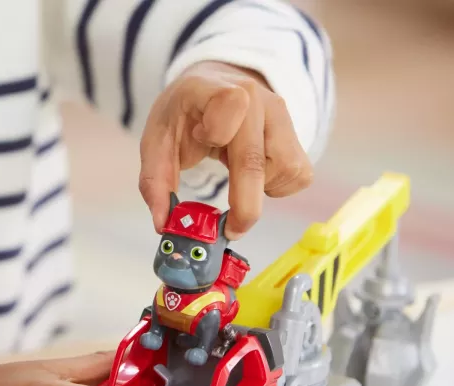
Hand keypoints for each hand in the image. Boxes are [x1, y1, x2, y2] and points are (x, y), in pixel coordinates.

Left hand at [139, 60, 312, 239]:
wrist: (215, 87)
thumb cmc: (185, 115)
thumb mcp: (157, 139)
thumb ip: (155, 182)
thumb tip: (164, 224)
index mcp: (214, 89)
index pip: (230, 105)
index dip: (217, 132)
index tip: (202, 140)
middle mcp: (255, 98)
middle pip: (256, 160)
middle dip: (244, 207)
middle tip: (230, 230)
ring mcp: (281, 115)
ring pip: (284, 169)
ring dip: (262, 190)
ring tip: (237, 177)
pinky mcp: (297, 135)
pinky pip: (298, 174)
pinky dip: (277, 187)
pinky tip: (256, 177)